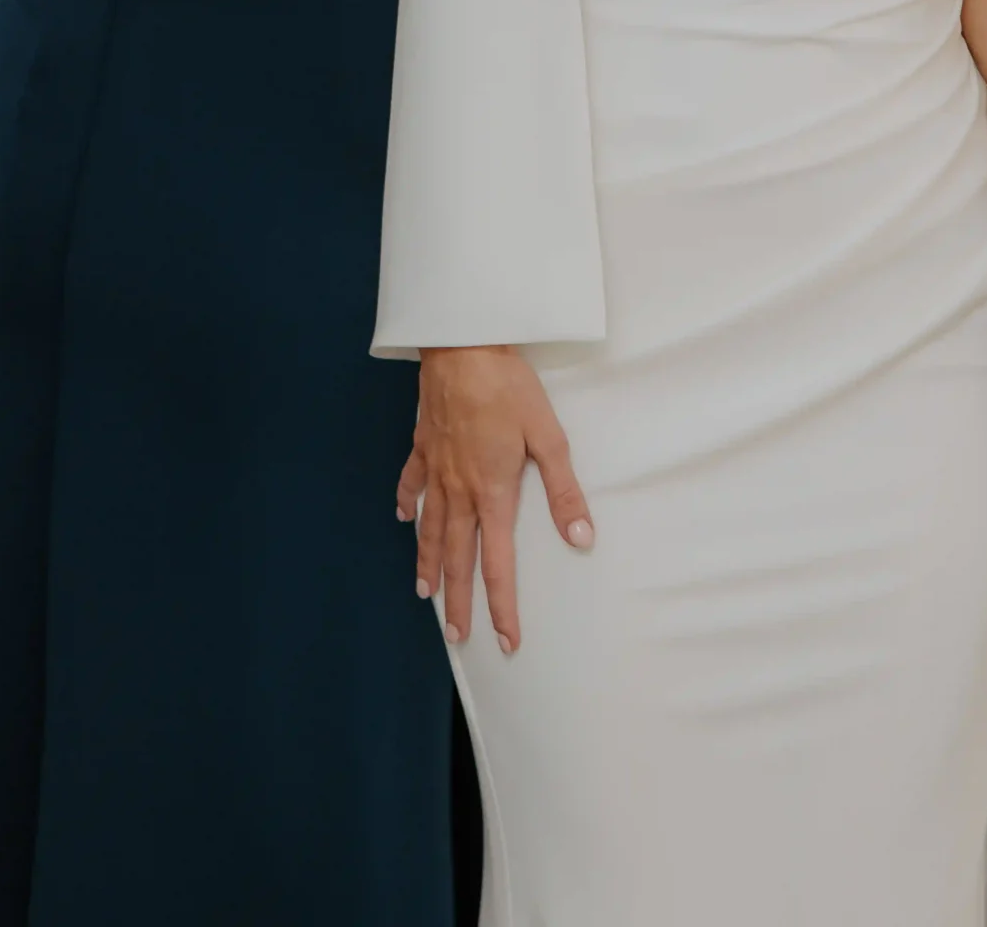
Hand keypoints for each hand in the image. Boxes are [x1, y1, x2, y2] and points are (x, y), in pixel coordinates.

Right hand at [395, 346, 592, 653]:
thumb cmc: (509, 387)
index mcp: (493, 493)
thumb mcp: (549, 437)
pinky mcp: (424, 443)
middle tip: (457, 637)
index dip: (502, 606)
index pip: (498, 564)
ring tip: (426, 594)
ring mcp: (437, 468)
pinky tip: (404, 516)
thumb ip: (564, 492)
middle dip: (459, 601)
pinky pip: (413, 481)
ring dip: (429, 564)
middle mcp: (460, 490)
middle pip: (458, 557)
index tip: (505, 640)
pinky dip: (408, 502)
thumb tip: (581, 538)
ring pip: (431, 529)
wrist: (463, 346)